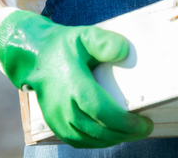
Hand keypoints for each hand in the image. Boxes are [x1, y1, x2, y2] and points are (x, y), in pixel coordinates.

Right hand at [0, 10, 153, 147]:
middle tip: (144, 129)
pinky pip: (75, 141)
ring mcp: (55, 117)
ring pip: (86, 139)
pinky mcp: (53, 122)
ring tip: (131, 133)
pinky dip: (94, 142)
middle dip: (124, 134)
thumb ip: (104, 41)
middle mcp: (62, 105)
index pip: (101, 111)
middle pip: (96, 130)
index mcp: (72, 84)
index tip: (144, 123)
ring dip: (111, 140)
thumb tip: (124, 52)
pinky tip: (109, 137)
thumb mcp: (84, 34)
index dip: (124, 122)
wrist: (33, 56)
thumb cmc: (62, 46)